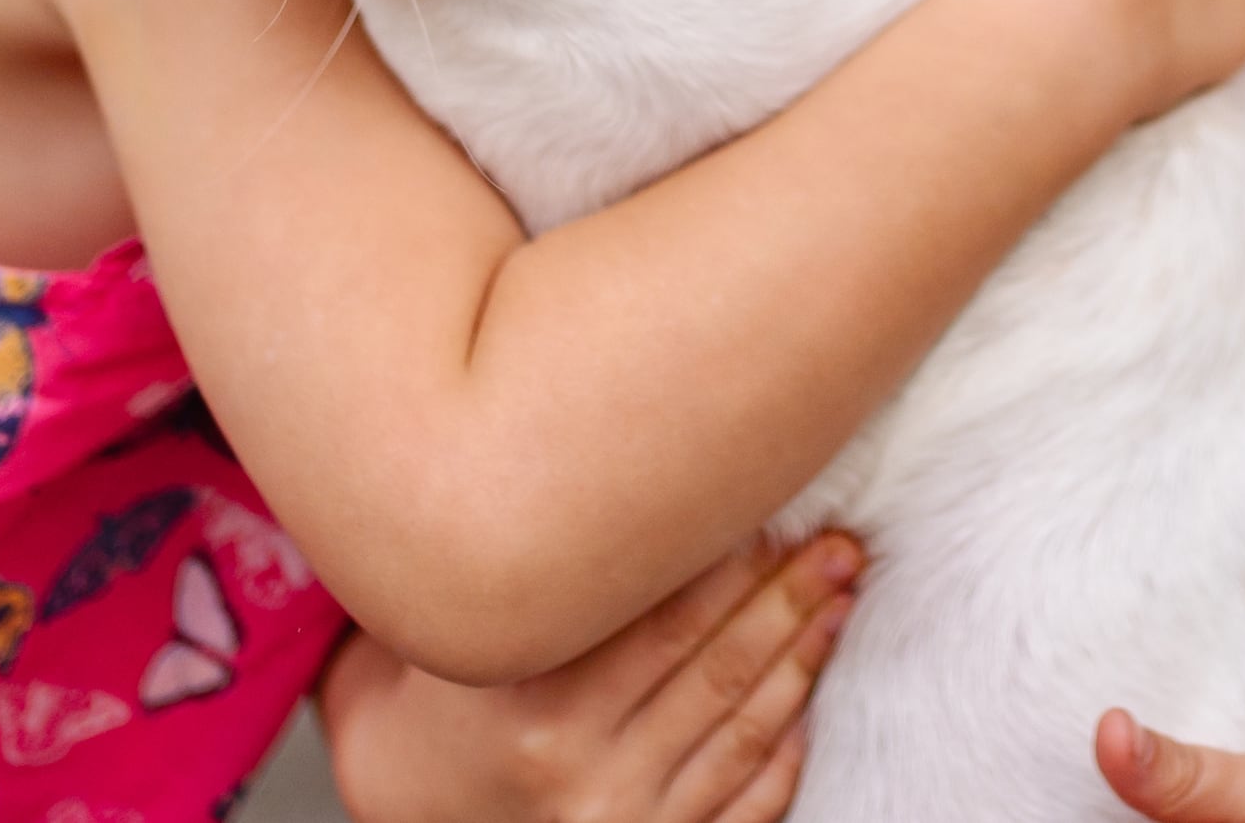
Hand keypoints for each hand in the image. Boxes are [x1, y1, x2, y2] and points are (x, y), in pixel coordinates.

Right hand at [320, 531, 858, 822]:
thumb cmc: (417, 713)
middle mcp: (580, 764)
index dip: (728, 560)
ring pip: (740, 727)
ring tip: (842, 595)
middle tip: (840, 542)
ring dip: (802, 656)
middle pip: (713, 664)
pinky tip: (809, 695)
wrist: (402, 819)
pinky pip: (741, 803)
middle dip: (788, 597)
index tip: (774, 506)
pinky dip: (783, 747)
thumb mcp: (438, 635)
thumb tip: (581, 458)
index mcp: (529, 702)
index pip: (657, 616)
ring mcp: (620, 817)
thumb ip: (511, 570)